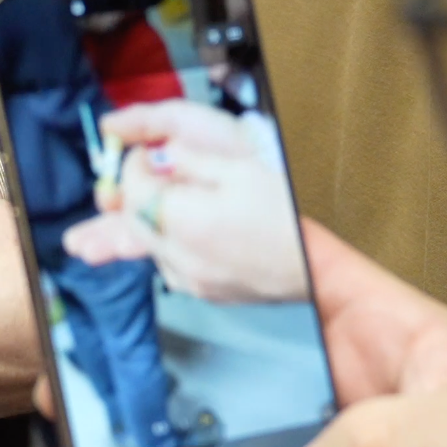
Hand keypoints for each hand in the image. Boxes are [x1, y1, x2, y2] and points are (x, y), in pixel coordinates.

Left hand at [60, 101, 309, 302]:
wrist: (315, 266)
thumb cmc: (283, 213)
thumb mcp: (238, 169)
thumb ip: (189, 159)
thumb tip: (157, 153)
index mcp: (180, 219)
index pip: (132, 188)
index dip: (133, 166)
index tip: (146, 153)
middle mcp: (174, 255)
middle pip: (131, 221)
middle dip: (132, 196)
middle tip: (143, 179)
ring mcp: (186, 279)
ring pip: (148, 245)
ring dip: (147, 223)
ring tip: (156, 212)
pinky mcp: (201, 293)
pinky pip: (168, 265)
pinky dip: (167, 246)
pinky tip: (188, 234)